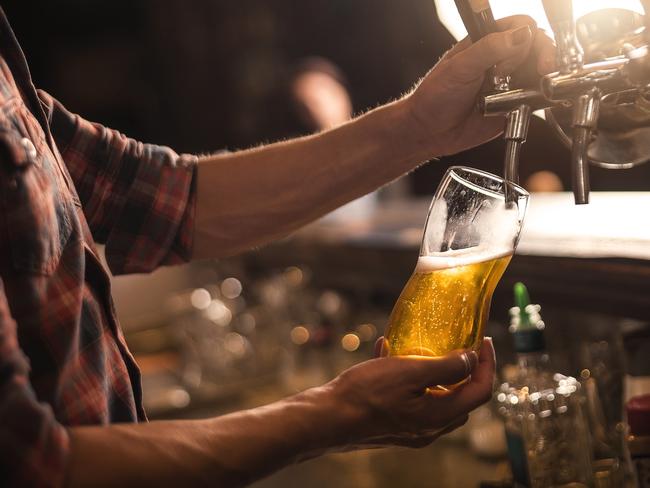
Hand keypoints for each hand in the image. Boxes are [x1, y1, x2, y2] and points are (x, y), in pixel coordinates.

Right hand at [326, 337, 495, 449]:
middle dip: (465, 370)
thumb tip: (471, 360)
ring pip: (436, 398)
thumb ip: (445, 367)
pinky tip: (386, 354)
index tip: (483, 340)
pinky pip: (411, 399)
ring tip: (418, 346)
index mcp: (439, 415)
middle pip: (462, 397)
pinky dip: (408, 378)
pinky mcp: (393, 425)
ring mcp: (411, 429)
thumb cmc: (367, 394)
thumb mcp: (410, 372)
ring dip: (435, 372)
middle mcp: (430, 427)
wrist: (329, 417)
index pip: (481, 391)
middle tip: (459, 345)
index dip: (487, 364)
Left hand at [404, 15, 556, 156]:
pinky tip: (531, 100)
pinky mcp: (515, 104)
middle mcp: (502, 59)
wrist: (431, 131)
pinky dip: (541, 97)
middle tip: (536, 71)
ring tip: (524, 90)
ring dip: (542, 77)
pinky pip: (538, 97)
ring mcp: (511, 81)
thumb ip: (489, 49)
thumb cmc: (435, 97)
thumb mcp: (459, 68)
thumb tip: (520, 35)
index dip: (525, 38)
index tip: (513, 59)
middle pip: (538, 45)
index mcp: (487, 42)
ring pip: (542, 70)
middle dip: (541, 56)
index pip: (521, 25)